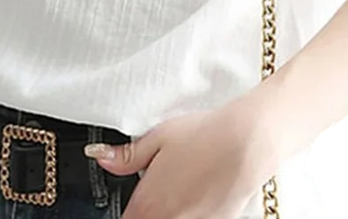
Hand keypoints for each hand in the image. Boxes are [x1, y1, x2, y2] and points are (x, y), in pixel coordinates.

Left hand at [83, 88, 282, 218]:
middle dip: (148, 210)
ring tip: (180, 185)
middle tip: (160, 187)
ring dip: (171, 210)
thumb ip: (126, 156)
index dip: (130, 210)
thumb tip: (100, 157)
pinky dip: (193, 210)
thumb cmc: (205, 136)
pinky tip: (199, 190)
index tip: (135, 201)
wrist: (247, 142)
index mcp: (148, 203)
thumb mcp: (158, 137)